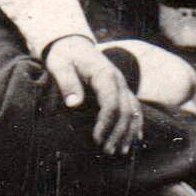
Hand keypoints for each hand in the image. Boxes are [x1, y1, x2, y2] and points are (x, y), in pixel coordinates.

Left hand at [43, 34, 144, 155]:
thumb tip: (73, 103)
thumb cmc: (64, 56)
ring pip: (133, 111)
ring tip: (121, 152)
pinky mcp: (122, 89)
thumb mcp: (59, 65)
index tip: (96, 139)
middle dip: (118, 133)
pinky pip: (134, 107)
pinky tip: (136, 139)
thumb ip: (67, 82)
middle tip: (108, 152)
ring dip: (129, 132)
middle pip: (125, 110)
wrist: (72, 44)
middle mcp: (118, 80)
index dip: (105, 123)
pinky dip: (136, 124)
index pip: (111, 103)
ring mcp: (122, 85)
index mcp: (104, 74)